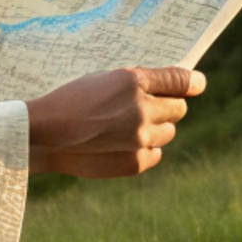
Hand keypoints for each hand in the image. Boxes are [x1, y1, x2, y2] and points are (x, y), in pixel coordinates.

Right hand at [26, 67, 203, 177]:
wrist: (44, 135)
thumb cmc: (69, 101)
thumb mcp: (101, 79)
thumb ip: (135, 83)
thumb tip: (168, 87)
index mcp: (133, 81)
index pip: (179, 80)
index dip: (192, 82)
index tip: (196, 84)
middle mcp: (142, 109)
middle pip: (178, 109)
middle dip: (167, 106)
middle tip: (148, 108)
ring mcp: (140, 138)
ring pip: (168, 132)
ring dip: (156, 128)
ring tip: (128, 128)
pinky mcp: (135, 162)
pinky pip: (156, 153)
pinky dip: (146, 149)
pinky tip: (124, 145)